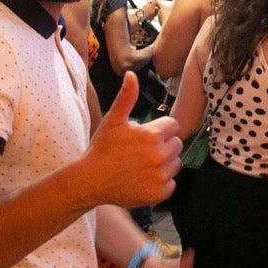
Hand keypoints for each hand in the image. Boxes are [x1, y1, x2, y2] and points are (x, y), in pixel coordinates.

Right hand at [82, 73, 181, 206]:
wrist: (91, 180)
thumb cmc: (102, 148)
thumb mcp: (113, 120)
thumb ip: (127, 97)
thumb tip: (131, 74)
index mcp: (151, 136)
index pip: (173, 126)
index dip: (160, 129)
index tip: (146, 135)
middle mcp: (159, 156)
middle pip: (176, 144)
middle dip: (163, 144)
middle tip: (143, 150)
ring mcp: (160, 176)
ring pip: (175, 163)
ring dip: (164, 162)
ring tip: (143, 163)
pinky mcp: (159, 193)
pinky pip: (171, 182)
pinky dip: (161, 181)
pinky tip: (144, 178)